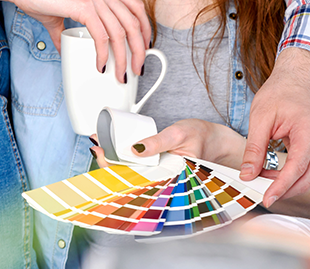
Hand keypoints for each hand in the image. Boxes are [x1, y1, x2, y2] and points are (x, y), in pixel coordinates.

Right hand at [3, 0, 151, 82]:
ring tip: (121, 74)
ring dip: (124, 57)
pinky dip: (103, 53)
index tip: (144, 48)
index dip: (145, 30)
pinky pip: (101, 35)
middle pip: (134, 22)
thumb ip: (67, 29)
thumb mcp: (61, 12)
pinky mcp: (83, 5)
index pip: (136, 8)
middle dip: (139, 50)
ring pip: (121, 31)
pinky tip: (101, 65)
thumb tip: (65, 47)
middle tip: (137, 68)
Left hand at [89, 119, 243, 168]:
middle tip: (96, 145)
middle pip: (128, 175)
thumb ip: (158, 141)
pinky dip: (123, 155)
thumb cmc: (200, 137)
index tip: (102, 153)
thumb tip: (135, 148)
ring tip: (99, 143)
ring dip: (114, 158)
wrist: (213, 138)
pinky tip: (112, 147)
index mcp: (165, 175)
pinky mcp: (155, 165)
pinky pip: (136, 164)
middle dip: (109, 162)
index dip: (115, 167)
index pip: (134, 177)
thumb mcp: (179, 134)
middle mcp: (159, 177)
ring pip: (130, 169)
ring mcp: (156, 172)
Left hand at [241, 48, 309, 207]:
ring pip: (308, 176)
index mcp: (308, 131)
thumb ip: (255, 148)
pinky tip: (272, 172)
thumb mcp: (260, 117)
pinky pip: (307, 167)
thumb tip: (248, 175)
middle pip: (306, 178)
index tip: (266, 199)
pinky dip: (291, 174)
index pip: (296, 168)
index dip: (281, 187)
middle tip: (260, 194)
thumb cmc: (280, 91)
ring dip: (287, 183)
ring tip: (262, 179)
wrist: (297, 76)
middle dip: (284, 190)